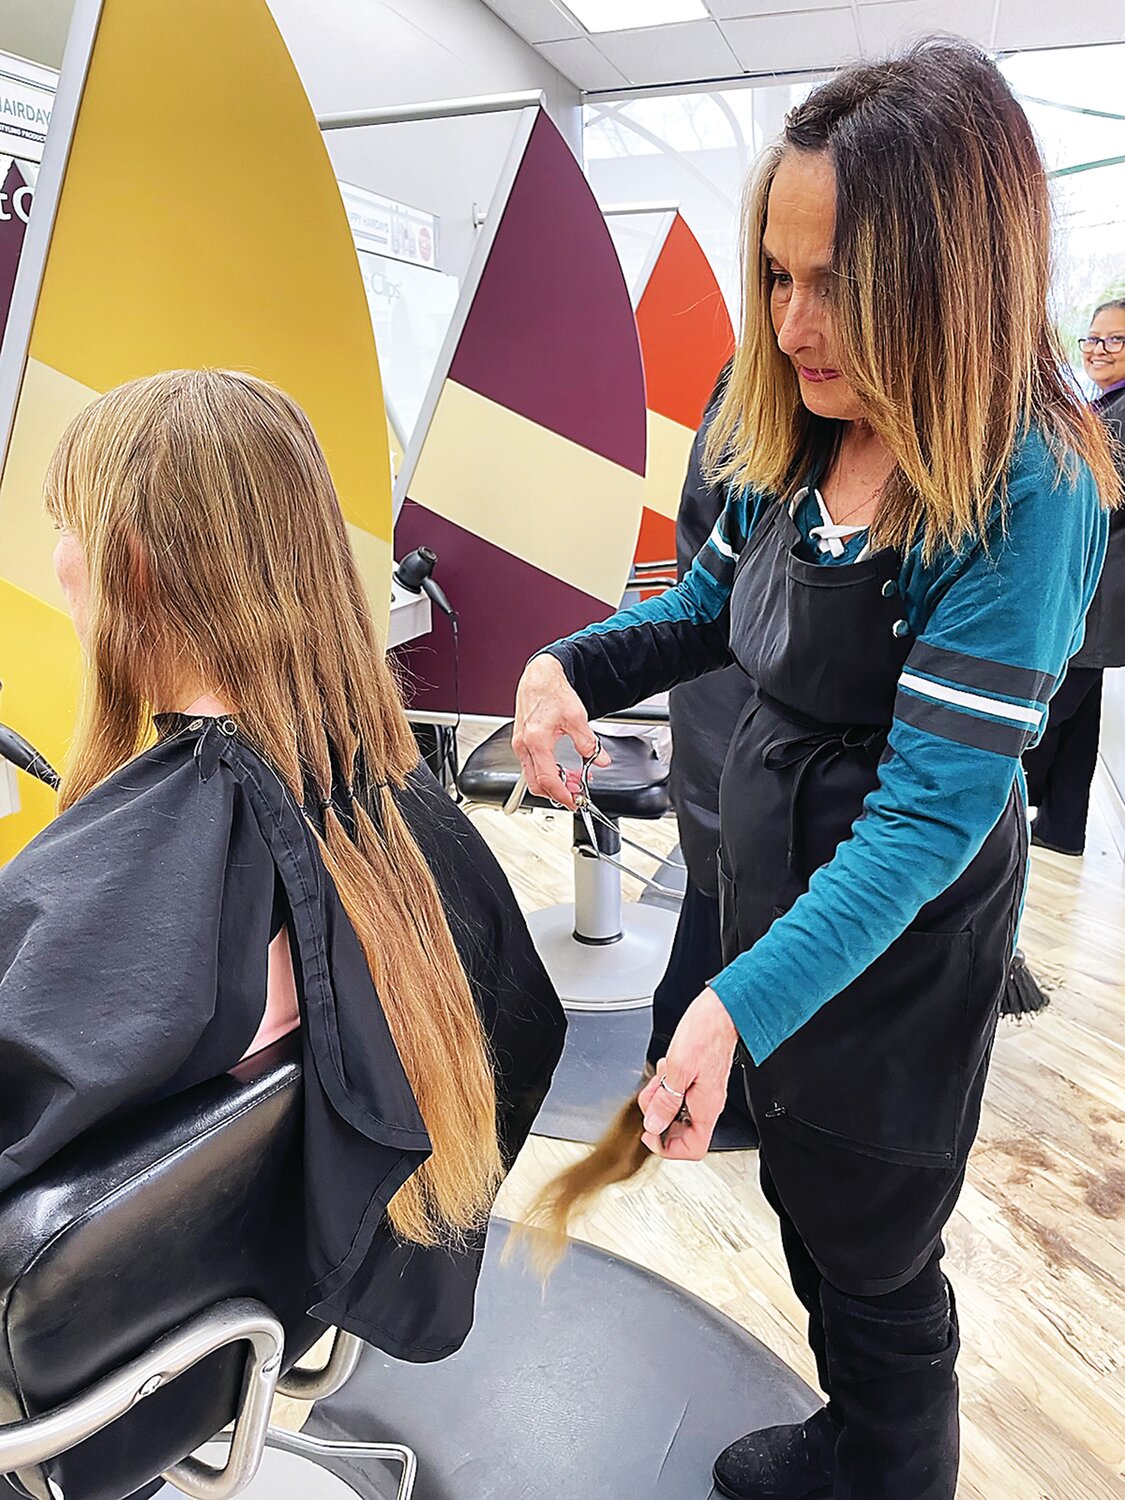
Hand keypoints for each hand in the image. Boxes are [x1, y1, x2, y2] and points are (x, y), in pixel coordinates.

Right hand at [512, 654, 610, 810]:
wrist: (540, 677)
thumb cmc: (552, 692)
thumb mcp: (577, 718)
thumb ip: (589, 743)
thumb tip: (599, 760)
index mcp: (536, 741)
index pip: (547, 779)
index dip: (561, 795)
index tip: (573, 801)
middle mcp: (523, 745)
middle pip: (536, 784)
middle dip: (556, 793)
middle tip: (575, 792)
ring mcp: (520, 745)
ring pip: (532, 777)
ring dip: (552, 782)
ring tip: (572, 778)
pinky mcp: (521, 742)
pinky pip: (531, 766)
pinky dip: (546, 772)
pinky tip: (560, 767)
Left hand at [638, 988, 738, 1159]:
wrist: (721, 1010)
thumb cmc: (706, 1032)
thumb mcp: (678, 1068)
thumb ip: (665, 1100)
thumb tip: (654, 1125)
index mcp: (706, 1107)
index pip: (692, 1149)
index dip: (668, 1148)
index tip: (651, 1133)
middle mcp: (707, 1103)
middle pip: (680, 1130)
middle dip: (659, 1115)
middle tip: (652, 1096)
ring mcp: (703, 1092)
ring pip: (676, 1109)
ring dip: (661, 1095)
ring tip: (661, 1077)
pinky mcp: (698, 1079)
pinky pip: (678, 1092)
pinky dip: (667, 1083)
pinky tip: (667, 1068)